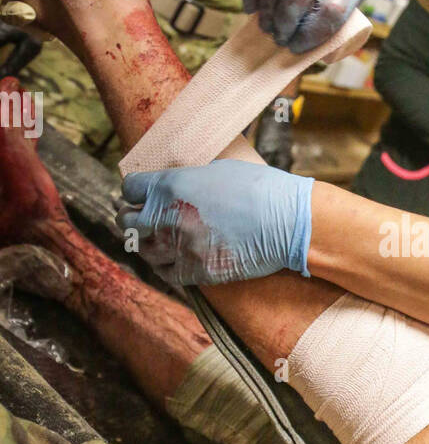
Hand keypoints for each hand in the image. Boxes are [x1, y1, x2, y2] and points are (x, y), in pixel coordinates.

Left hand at [119, 161, 312, 286]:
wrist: (287, 222)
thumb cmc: (259, 189)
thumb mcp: (218, 169)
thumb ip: (188, 179)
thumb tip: (177, 184)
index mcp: (170, 186)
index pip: (129, 188)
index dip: (133, 191)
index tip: (138, 195)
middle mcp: (167, 217)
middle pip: (126, 220)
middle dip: (129, 218)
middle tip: (136, 218)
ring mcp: (179, 247)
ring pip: (142, 249)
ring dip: (145, 243)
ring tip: (151, 240)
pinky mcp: (195, 272)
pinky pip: (164, 273)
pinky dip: (164, 266)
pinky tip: (170, 260)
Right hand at [242, 0, 373, 52]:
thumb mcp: (351, 0)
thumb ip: (330, 23)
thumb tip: (300, 51)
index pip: (332, 9)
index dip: (310, 33)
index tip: (295, 47)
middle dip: (284, 20)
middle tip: (279, 38)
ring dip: (266, 6)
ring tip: (267, 25)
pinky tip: (252, 6)